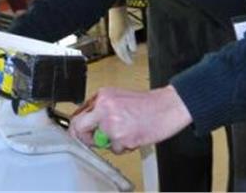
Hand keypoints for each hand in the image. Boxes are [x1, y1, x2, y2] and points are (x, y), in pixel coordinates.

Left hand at [69, 85, 191, 153]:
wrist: (168, 107)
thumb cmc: (149, 103)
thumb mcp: (119, 97)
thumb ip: (102, 108)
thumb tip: (87, 122)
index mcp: (103, 96)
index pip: (79, 115)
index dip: (77, 128)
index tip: (78, 135)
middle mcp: (104, 108)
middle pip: (80, 129)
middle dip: (86, 138)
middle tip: (97, 140)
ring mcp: (112, 124)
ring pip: (101, 142)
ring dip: (112, 142)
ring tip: (128, 131)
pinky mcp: (122, 137)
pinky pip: (116, 149)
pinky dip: (125, 146)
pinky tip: (135, 135)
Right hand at [108, 6, 136, 64]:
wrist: (116, 13)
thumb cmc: (124, 21)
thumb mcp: (131, 32)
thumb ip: (132, 43)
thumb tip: (133, 51)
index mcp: (119, 43)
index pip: (124, 55)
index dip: (128, 59)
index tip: (131, 63)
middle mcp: (114, 43)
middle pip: (120, 53)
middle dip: (125, 57)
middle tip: (129, 61)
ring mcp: (112, 39)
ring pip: (117, 50)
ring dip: (122, 53)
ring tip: (127, 55)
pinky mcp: (111, 36)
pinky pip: (116, 46)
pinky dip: (120, 48)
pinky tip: (124, 47)